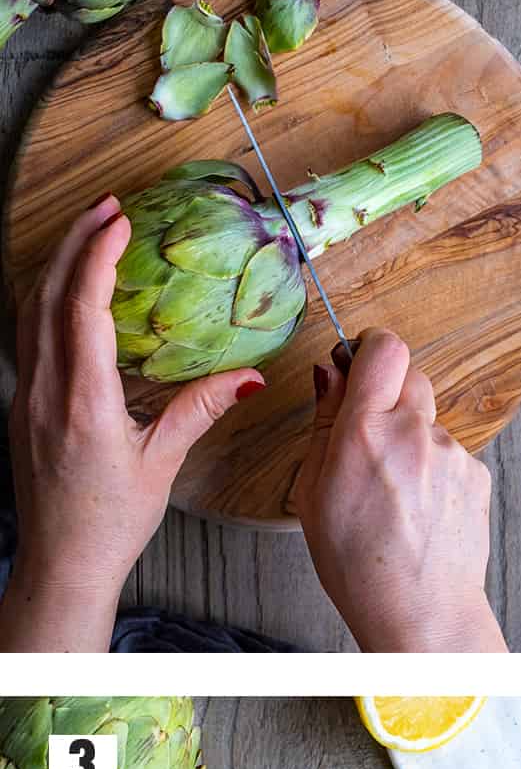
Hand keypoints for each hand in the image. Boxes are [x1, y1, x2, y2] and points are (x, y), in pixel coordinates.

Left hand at [1, 196, 263, 651]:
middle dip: (75, 242)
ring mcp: (27, 395)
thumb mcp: (163, 463)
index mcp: (84, 402)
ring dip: (56, 265)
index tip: (121, 220)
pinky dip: (45, 298)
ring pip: (29, 310)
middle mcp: (46, 391)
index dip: (99, 255)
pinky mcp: (23, 405)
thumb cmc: (111, 521)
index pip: (83, 307)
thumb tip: (250, 377)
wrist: (63, 561)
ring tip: (88, 234)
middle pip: (47, 293)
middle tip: (107, 207)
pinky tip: (66, 291)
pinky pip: (27, 334)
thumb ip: (201, 410)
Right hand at [295, 331, 506, 652]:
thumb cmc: (358, 563)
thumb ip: (325, 424)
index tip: (358, 366)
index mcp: (365, 431)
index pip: (384, 348)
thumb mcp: (314, 492)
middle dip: (389, 395)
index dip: (370, 351)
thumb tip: (329, 374)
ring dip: (412, 440)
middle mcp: (415, 433)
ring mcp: (452, 453)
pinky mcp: (477, 474)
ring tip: (395, 493)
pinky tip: (419, 509)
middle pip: (411, 376)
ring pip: (429, 421)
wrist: (420, 610)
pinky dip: (434, 471)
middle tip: (370, 436)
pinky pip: (450, 454)